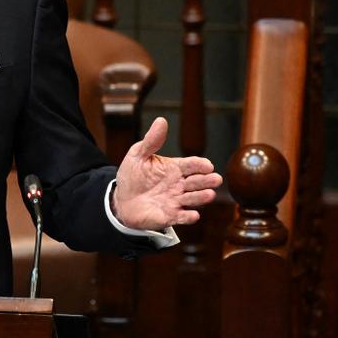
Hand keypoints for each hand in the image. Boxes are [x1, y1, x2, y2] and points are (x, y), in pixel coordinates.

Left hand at [111, 117, 221, 231]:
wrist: (121, 199)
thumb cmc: (133, 175)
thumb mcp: (138, 154)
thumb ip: (152, 140)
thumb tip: (161, 120)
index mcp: (175, 167)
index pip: (191, 164)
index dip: (200, 165)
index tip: (207, 165)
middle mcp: (179, 184)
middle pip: (197, 182)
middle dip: (207, 180)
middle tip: (215, 179)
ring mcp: (176, 201)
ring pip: (193, 199)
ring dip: (202, 197)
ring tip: (209, 194)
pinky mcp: (170, 216)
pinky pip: (182, 217)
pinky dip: (188, 217)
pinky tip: (193, 215)